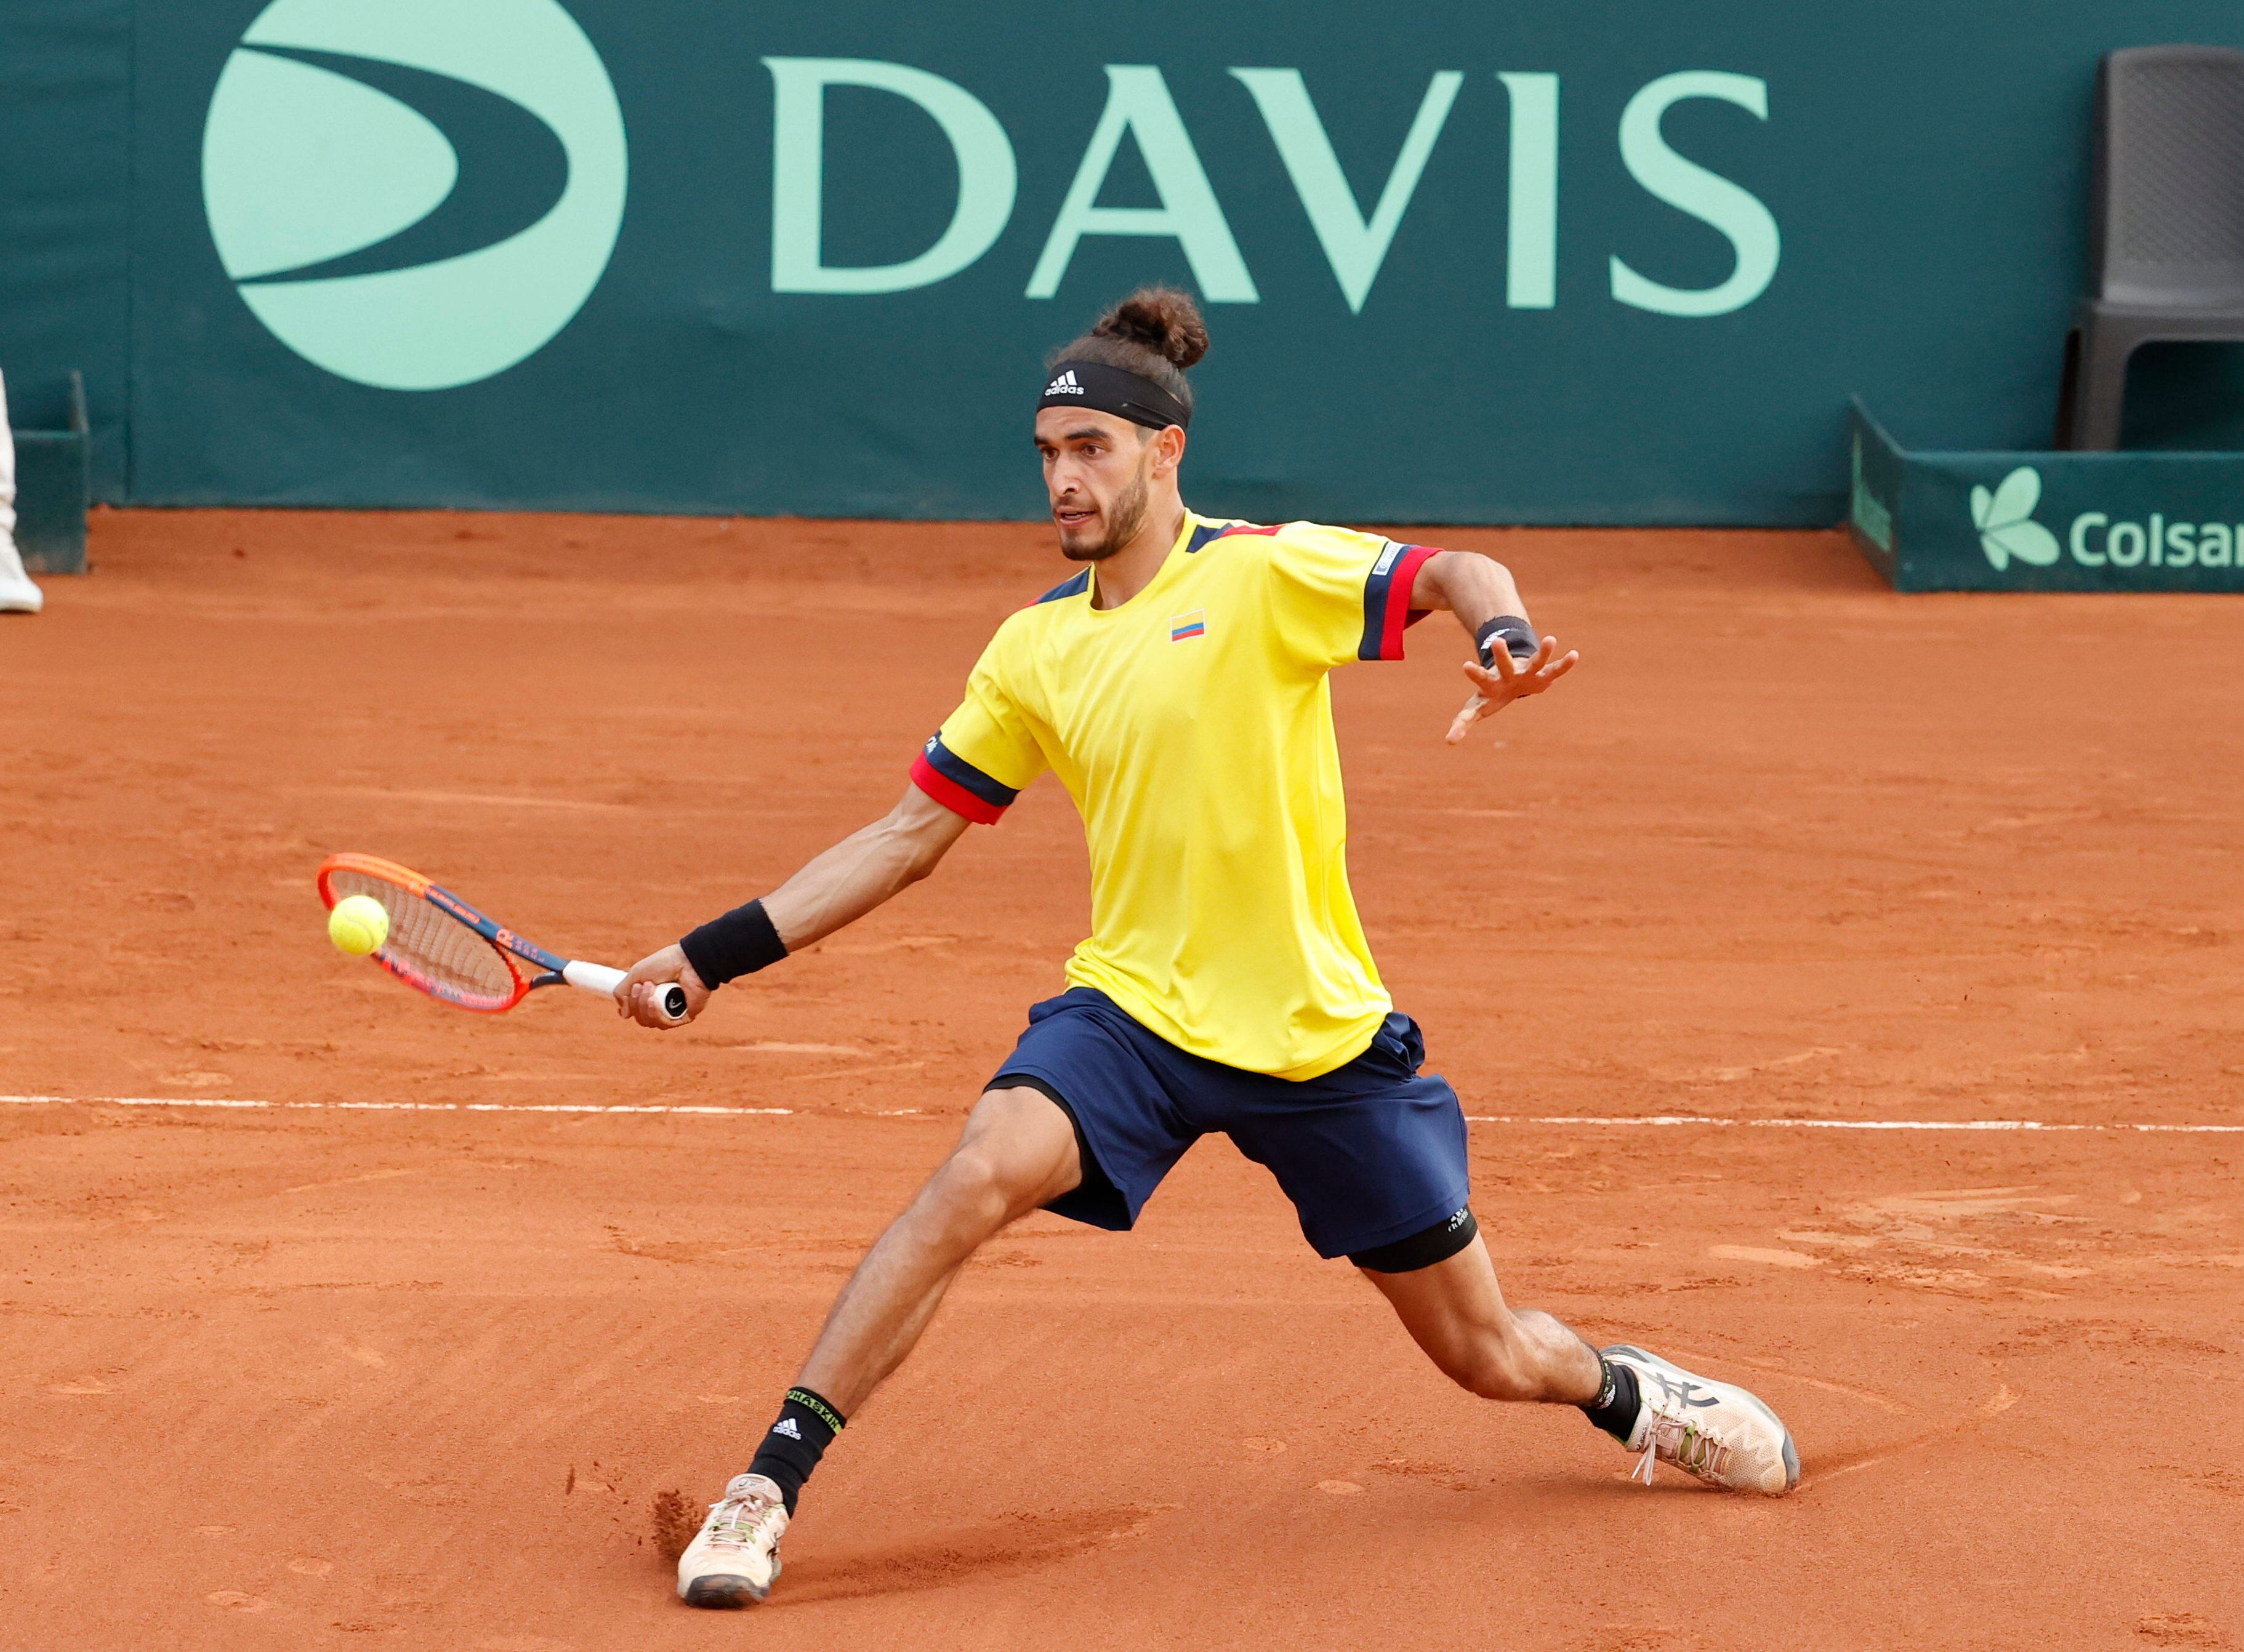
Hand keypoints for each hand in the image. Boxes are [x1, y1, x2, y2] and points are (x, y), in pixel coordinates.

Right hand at [613, 944, 711, 1029]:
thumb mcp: (636, 973)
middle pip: (640, 1018)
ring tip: (650, 987)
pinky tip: (654, 1001)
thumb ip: (623, 991)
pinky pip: (665, 1023)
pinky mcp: (684, 1016)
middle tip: (641, 985)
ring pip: (650, 1022)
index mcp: (650, 997)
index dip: (628, 1008)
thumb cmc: (664, 963)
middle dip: (636, 1003)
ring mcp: (672, 1012)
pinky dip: (655, 1013)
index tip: (625, 1000)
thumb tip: (623, 1014)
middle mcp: (661, 1007)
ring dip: (644, 1006)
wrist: (687, 960)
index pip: (635, 1013)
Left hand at [1445, 635, 1578, 744]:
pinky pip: (1554, 668)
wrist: (1510, 678)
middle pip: (1504, 664)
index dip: (1474, 673)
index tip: (1465, 665)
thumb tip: (1448, 741)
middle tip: (1497, 641)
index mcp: (1490, 683)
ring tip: (1552, 639)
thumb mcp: (1477, 708)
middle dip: (1501, 654)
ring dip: (1543, 651)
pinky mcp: (1541, 674)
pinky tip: (1575, 655)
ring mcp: (1525, 671)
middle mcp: (1507, 673)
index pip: (1480, 679)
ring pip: (1534, 660)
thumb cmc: (1491, 694)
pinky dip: (1564, 664)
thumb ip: (1462, 722)